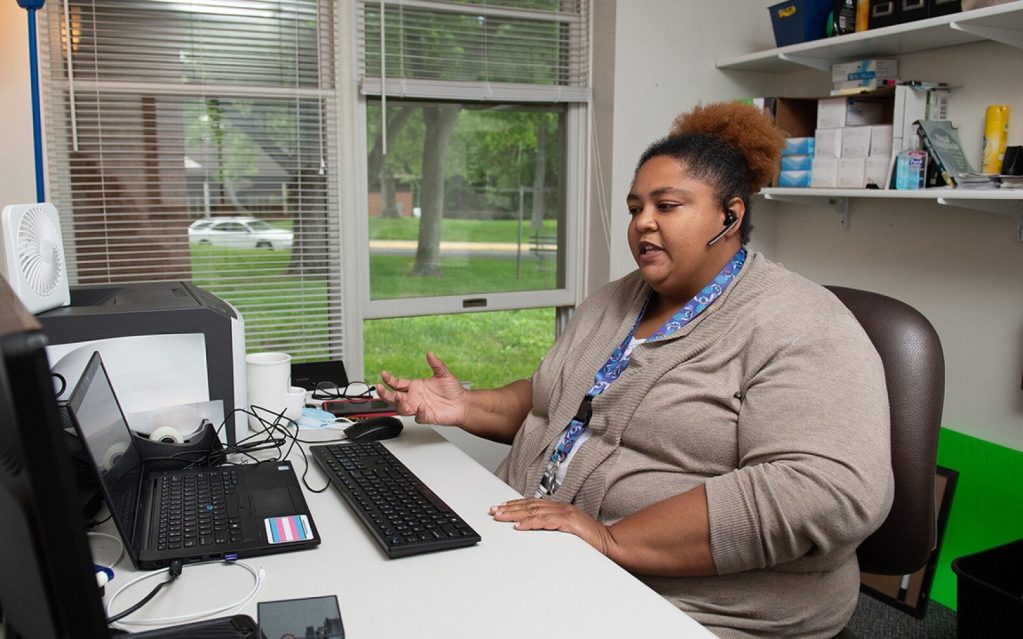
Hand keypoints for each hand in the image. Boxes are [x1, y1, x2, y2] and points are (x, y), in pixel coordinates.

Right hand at [378, 352, 468, 426]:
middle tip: (380, 388)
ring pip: (402, 409)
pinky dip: (419, 413)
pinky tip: (421, 407)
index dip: (389, 380)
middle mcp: (414, 398)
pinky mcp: (427, 417)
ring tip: (399, 397)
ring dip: (398, 403)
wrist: (463, 404)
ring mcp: (419, 408)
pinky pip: (419, 417)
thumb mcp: (444, 373)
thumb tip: (430, 353)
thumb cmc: (453, 390)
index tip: (384, 375)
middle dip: (385, 394)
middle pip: (393, 398)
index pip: (397, 384)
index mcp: (415, 386)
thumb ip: (436, 364)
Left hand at [489, 498, 613, 556]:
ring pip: (534, 511)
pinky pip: (545, 521)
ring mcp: (565, 514)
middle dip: (509, 508)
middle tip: (493, 510)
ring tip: (500, 516)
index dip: (515, 505)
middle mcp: (561, 508)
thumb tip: (533, 529)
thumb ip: (553, 527)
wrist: (611, 544)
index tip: (500, 507)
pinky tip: (519, 525)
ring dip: (514, 514)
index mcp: (560, 508)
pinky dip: (530, 523)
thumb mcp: (567, 531)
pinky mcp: (569, 523)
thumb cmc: (591, 540)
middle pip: (529, 505)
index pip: (533, 504)